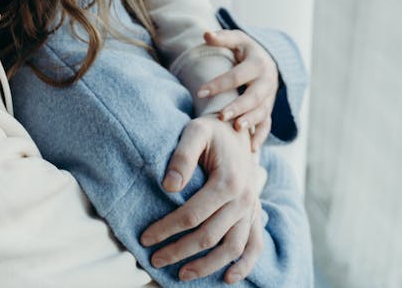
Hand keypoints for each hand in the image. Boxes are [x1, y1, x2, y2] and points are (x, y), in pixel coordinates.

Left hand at [140, 116, 265, 281]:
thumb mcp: (194, 132)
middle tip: (155, 259)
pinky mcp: (255, 213)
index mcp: (228, 181)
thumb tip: (169, 185)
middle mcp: (244, 198)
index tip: (146, 238)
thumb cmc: (212, 131)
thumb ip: (182, 156)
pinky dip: (245, 265)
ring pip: (232, 247)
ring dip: (207, 265)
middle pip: (209, 235)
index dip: (167, 229)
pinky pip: (255, 245)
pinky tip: (228, 279)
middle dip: (179, 250)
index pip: (193, 215)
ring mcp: (252, 208)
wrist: (238, 129)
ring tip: (182, 274)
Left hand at [197, 30, 278, 150]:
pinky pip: (268, 124)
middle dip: (238, 107)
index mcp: (258, 64)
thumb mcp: (238, 39)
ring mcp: (270, 97)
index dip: (219, 84)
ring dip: (250, 121)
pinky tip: (251, 148)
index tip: (200, 92)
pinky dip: (261, 136)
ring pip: (262, 111)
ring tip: (236, 129)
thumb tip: (205, 34)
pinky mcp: (269, 109)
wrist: (270, 60)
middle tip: (221, 116)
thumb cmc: (247, 51)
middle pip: (254, 96)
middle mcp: (267, 81)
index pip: (237, 75)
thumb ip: (222, 38)